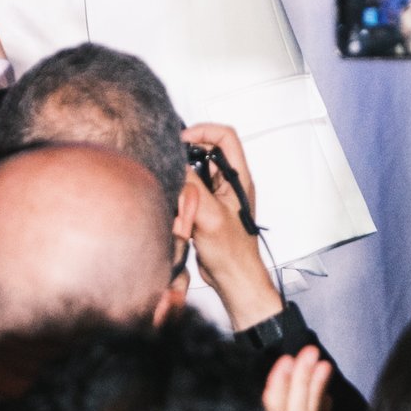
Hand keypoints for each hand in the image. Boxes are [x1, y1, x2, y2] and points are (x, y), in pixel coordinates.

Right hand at [180, 123, 281, 329]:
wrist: (233, 279)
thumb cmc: (232, 253)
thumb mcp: (210, 215)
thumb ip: (193, 187)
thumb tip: (176, 163)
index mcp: (238, 179)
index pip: (226, 137)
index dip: (204, 131)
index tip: (181, 140)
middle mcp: (229, 183)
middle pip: (207, 152)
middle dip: (187, 158)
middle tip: (172, 168)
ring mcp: (217, 196)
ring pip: (195, 173)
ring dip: (182, 182)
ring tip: (177, 196)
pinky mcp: (206, 210)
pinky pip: (189, 193)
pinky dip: (180, 198)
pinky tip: (178, 214)